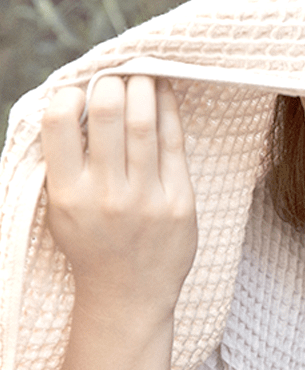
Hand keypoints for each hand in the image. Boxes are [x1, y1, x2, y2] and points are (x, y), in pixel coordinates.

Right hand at [42, 75, 196, 317]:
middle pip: (110, 114)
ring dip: (144, 88)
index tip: (79, 89)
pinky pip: (175, 145)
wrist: (129, 295)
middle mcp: (107, 194)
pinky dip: (168, 112)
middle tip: (117, 74)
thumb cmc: (93, 245)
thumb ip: (65, 164)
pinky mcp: (180, 202)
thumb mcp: (62, 209)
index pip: (60, 123)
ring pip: (145, 123)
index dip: (69, 94)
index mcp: (68, 193)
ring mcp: (147, 198)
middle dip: (113, 82)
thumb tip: (74, 103)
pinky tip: (164, 95)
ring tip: (142, 74)